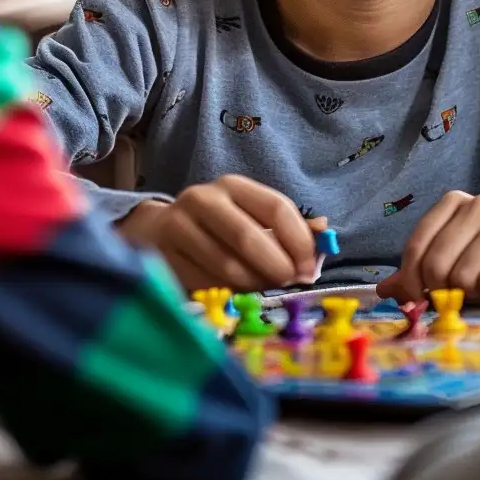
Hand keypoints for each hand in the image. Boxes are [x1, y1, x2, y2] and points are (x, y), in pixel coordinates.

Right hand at [120, 176, 321, 291]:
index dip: (298, 240)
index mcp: (233, 185)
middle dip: (275, 265)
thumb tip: (324, 233)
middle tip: (289, 283)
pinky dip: (226, 293)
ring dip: (252, 283)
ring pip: (225, 264)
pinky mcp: (161, 256)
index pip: (275, 207)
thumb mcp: (249, 214)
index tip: (310, 267)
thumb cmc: (216, 225)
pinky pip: (203, 282)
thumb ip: (285, 225)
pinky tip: (236, 293)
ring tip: (265, 289)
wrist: (154, 231)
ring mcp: (178, 227)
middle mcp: (204, 199)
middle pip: (248, 236)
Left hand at [378, 192, 479, 304]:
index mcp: (454, 203)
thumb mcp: (450, 262)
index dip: (411, 280)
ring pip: (463, 274)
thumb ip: (417, 274)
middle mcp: (478, 204)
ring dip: (469, 290)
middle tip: (456, 291)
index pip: (416, 245)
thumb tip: (383, 290)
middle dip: (441, 289)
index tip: (418, 297)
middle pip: (437, 263)